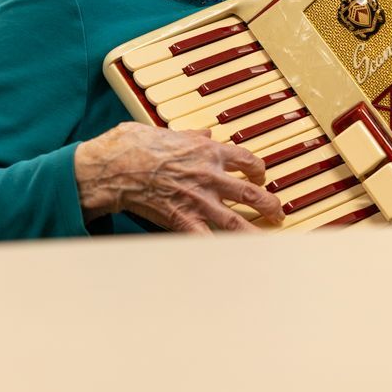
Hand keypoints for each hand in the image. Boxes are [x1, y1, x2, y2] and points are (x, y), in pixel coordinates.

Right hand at [73, 122, 283, 232]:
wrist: (115, 165)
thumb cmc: (136, 145)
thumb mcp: (168, 131)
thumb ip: (192, 135)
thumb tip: (206, 133)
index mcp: (208, 152)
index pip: (246, 160)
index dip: (258, 169)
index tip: (260, 175)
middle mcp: (209, 176)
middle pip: (251, 193)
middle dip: (268, 204)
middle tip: (277, 212)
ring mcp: (198, 200)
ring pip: (235, 220)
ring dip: (254, 232)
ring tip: (267, 240)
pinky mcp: (182, 219)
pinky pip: (205, 239)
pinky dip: (218, 250)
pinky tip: (231, 259)